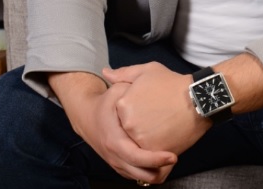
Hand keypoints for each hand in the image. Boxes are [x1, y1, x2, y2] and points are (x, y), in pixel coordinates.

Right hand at [50, 72, 176, 183]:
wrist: (87, 116)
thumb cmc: (106, 102)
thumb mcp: (117, 90)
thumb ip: (132, 88)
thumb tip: (143, 84)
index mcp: (114, 139)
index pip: (136, 156)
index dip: (155, 159)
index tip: (173, 155)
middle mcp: (114, 154)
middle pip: (140, 173)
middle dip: (160, 170)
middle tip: (175, 159)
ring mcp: (116, 162)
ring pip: (139, 177)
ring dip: (156, 173)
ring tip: (171, 162)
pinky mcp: (119, 164)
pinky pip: (136, 175)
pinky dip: (149, 173)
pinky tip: (162, 164)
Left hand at [104, 62, 210, 155]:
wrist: (199, 100)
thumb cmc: (174, 84)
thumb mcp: (148, 71)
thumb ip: (124, 73)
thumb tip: (106, 73)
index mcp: (123, 105)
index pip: (121, 113)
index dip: (136, 109)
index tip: (149, 107)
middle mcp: (128, 124)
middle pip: (129, 129)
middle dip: (141, 125)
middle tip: (158, 118)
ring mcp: (140, 140)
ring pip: (138, 144)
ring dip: (147, 140)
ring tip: (163, 128)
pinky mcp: (154, 152)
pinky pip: (149, 157)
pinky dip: (156, 152)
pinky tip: (167, 139)